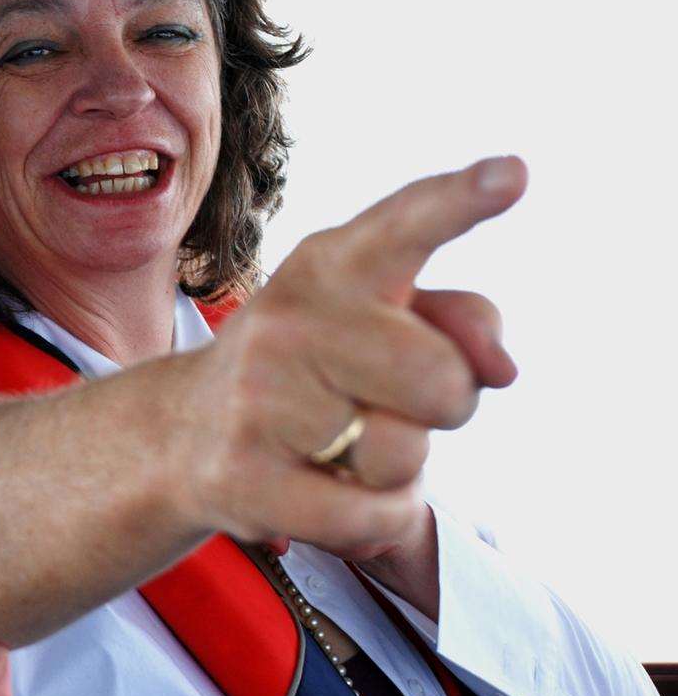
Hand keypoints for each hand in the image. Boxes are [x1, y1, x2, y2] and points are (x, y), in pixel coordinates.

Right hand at [177, 156, 526, 560]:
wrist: (180, 432)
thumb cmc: (310, 371)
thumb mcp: (378, 321)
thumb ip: (460, 320)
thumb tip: (500, 368)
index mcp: (329, 266)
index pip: (403, 225)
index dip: (461, 201)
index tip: (515, 173)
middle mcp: (288, 321)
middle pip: (441, 379)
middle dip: (439, 406)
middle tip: (384, 402)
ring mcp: (259, 400)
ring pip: (405, 456)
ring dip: (396, 467)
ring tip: (339, 446)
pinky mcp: (245, 479)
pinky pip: (373, 518)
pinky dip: (379, 521)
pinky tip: (336, 494)